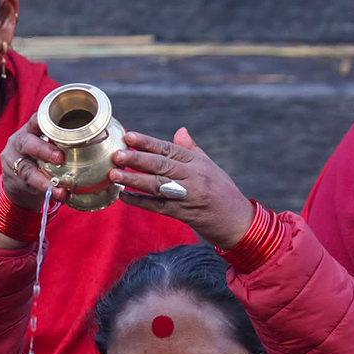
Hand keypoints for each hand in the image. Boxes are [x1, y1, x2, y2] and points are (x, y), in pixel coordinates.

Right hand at [0, 114, 69, 211]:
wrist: (18, 179)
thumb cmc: (41, 156)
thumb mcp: (48, 142)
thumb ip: (63, 139)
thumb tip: (98, 135)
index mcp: (30, 129)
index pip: (36, 120)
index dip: (45, 121)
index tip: (60, 126)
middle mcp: (19, 142)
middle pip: (26, 142)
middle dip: (44, 150)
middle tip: (60, 158)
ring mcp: (14, 162)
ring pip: (27, 170)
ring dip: (45, 180)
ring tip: (63, 189)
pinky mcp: (16, 179)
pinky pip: (31, 186)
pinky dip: (48, 191)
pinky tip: (60, 195)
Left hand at [111, 128, 254, 248]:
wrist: (239, 222)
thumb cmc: (223, 192)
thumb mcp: (210, 167)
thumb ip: (191, 150)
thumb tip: (179, 131)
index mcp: (198, 163)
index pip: (169, 149)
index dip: (148, 142)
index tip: (129, 136)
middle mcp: (193, 178)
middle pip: (161, 165)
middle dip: (137, 159)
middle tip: (116, 155)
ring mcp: (188, 197)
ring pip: (157, 186)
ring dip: (134, 180)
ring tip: (114, 174)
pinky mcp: (184, 215)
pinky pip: (157, 207)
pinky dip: (139, 202)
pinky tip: (123, 196)